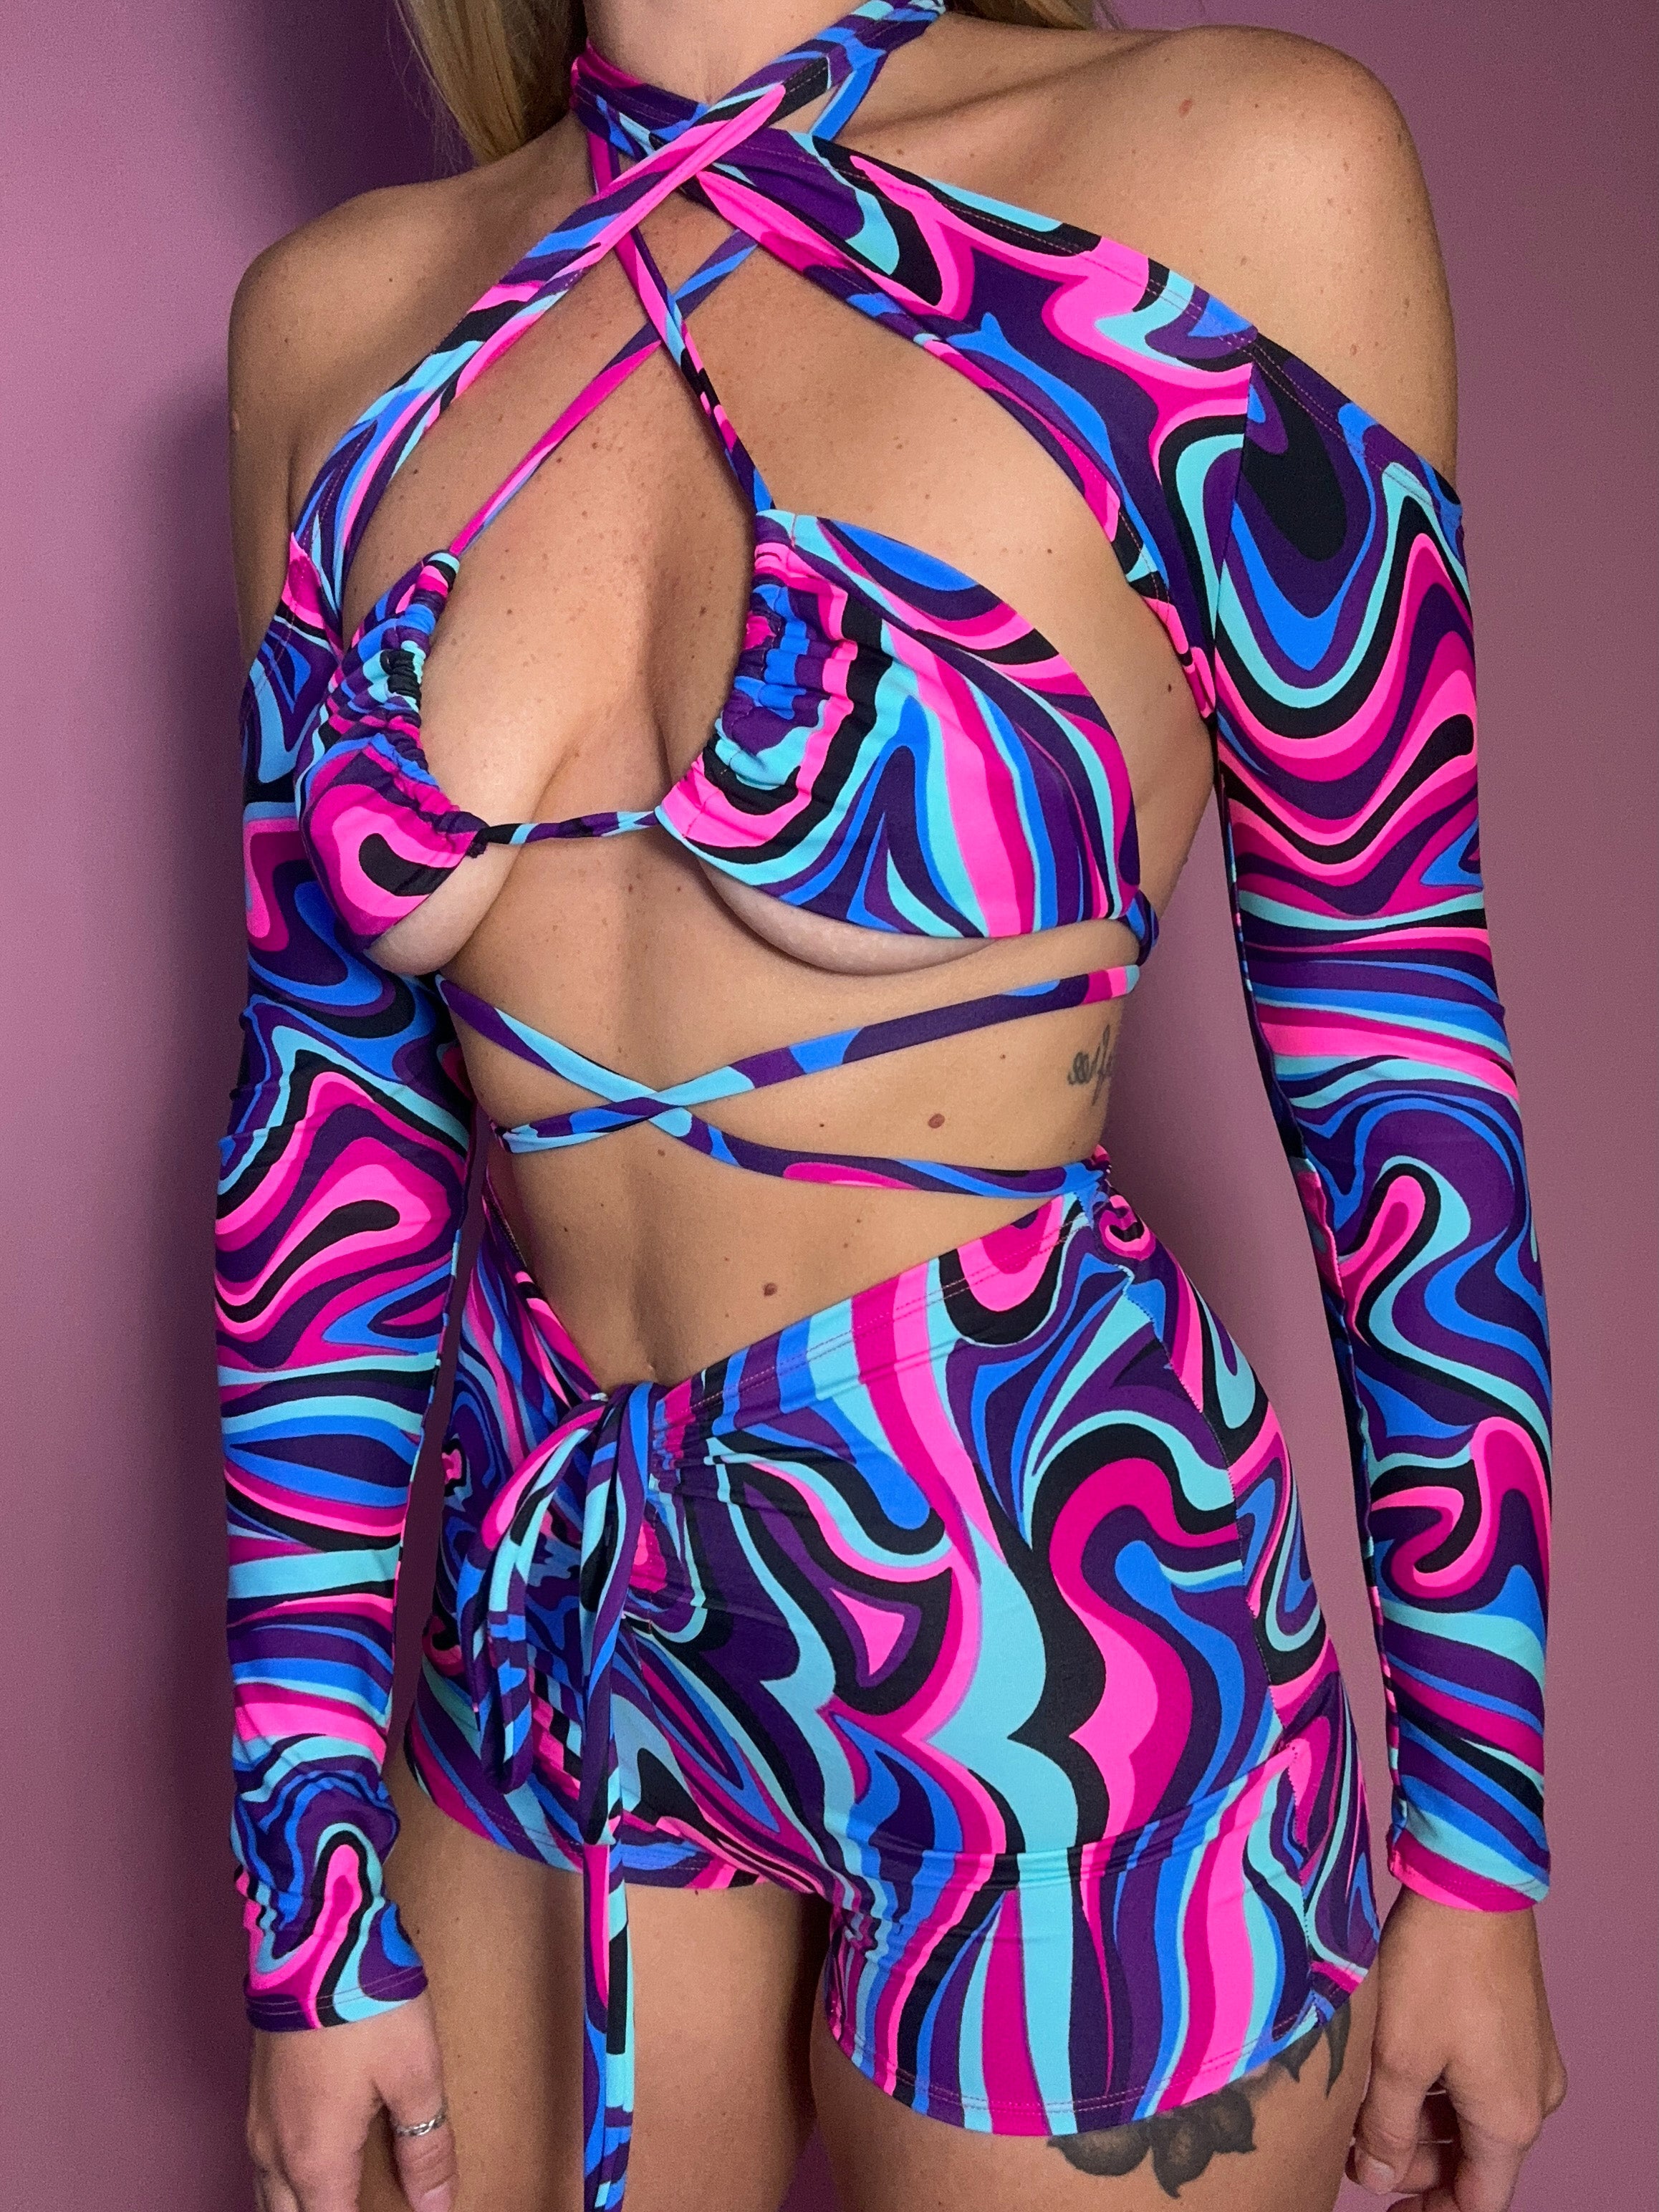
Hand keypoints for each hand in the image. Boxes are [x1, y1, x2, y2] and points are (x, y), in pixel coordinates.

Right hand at [247, 1992, 457, 2211]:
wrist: (313, 1938)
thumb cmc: (366, 2005)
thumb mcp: (415, 2074)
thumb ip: (426, 2146)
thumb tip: (436, 2205)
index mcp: (314, 2160)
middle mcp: (274, 2152)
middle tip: (367, 2204)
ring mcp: (258, 2121)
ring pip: (269, 2195)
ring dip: (302, 2206)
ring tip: (341, 2196)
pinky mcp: (257, 2090)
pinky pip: (264, 2161)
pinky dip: (288, 2180)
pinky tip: (315, 2164)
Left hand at [1349, 1888, 1565, 2208]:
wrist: (1471, 1883)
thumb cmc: (1436, 1967)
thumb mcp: (1398, 2057)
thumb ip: (1387, 2129)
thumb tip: (1378, 2180)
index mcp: (1510, 2120)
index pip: (1479, 2199)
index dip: (1431, 2209)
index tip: (1385, 2203)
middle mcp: (1532, 2096)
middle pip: (1477, 2159)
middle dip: (1418, 2163)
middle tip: (1359, 2152)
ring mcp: (1529, 2058)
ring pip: (1473, 2116)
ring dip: (1423, 2123)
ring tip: (1365, 2112)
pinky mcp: (1517, 2024)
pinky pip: (1479, 2078)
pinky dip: (1438, 2087)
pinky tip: (1394, 2071)